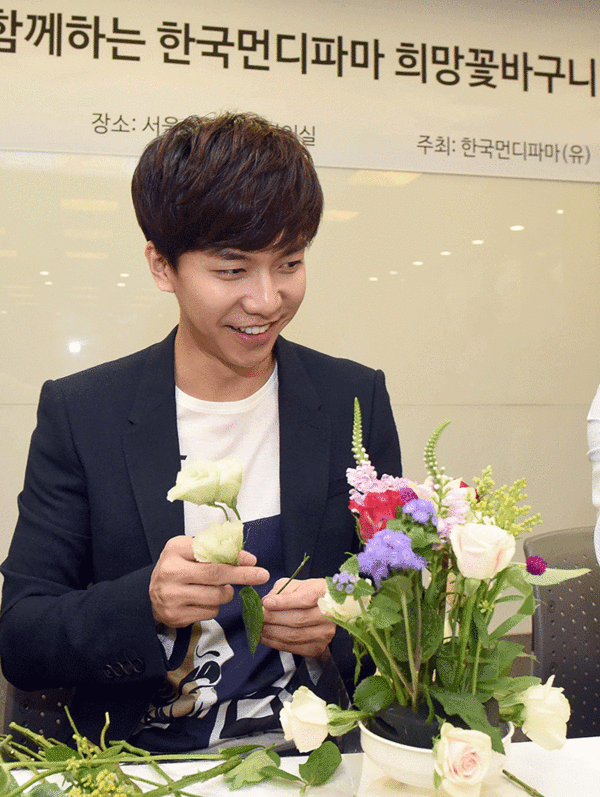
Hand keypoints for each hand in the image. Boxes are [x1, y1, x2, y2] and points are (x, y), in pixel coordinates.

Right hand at [150, 536, 269, 626]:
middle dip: (242, 575)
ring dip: (226, 593)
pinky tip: (205, 599)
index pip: (211, 553)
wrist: (151, 594)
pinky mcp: (177, 616)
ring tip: (218, 588)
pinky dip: (215, 606)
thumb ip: (217, 552)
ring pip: (216, 597)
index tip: (253, 561)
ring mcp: (172, 597)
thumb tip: (248, 560)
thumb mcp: (191, 551)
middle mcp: (170, 572)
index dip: (235, 558)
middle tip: (262, 575)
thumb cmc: (177, 568)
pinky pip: (210, 612)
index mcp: (175, 550)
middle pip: (216, 575)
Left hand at [260, 578, 335, 657]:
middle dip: (273, 618)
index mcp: (324, 593)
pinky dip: (274, 643)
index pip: (305, 599)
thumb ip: (282, 590)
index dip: (284, 602)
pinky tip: (264, 636)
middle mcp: (329, 615)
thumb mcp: (297, 584)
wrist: (326, 609)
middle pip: (298, 619)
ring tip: (257, 626)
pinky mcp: (316, 647)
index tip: (266, 603)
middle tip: (257, 615)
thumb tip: (266, 601)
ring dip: (271, 632)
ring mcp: (324, 634)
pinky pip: (292, 648)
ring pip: (294, 635)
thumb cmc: (310, 594)